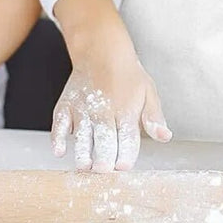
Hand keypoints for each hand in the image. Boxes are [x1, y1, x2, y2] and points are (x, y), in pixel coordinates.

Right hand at [52, 55, 169, 172]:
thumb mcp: (148, 92)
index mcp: (127, 110)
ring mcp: (83, 108)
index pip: (128, 138)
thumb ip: (154, 118)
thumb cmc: (128, 76)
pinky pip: (60, 124)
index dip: (126, 154)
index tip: (123, 166)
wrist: (101, 51)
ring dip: (83, 152)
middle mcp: (105, 110)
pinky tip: (60, 150)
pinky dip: (58, 137)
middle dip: (104, 157)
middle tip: (103, 170)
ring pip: (83, 134)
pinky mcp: (66, 106)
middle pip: (105, 138)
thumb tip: (164, 136)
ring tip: (85, 166)